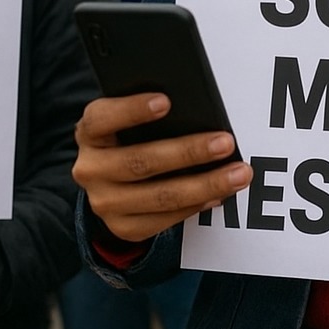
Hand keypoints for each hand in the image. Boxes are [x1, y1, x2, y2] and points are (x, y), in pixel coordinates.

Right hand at [71, 94, 250, 241]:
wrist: (109, 182)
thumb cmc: (130, 137)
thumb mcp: (128, 120)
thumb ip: (151, 113)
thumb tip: (199, 110)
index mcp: (90, 133)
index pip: (102, 118)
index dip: (132, 110)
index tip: (166, 101)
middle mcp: (90, 169)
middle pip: (140, 162)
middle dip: (189, 152)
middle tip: (226, 143)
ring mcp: (104, 202)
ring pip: (160, 197)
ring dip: (205, 185)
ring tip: (238, 174)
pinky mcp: (123, 227)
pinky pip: (165, 220)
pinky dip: (196, 206)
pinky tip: (219, 194)